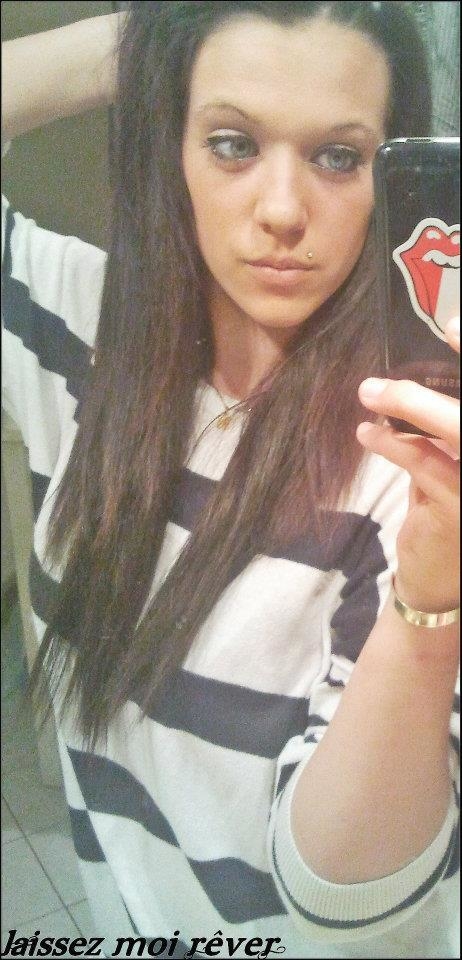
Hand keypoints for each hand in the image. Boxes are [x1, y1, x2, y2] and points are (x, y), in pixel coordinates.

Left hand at [356, 317, 459, 611]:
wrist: (439, 586)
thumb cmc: (446, 518)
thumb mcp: (450, 470)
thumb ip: (442, 435)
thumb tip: (405, 389)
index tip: (455, 325)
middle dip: (453, 373)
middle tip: (440, 332)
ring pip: (456, 428)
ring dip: (408, 405)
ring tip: (369, 394)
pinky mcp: (461, 506)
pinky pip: (424, 460)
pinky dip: (391, 442)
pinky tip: (366, 435)